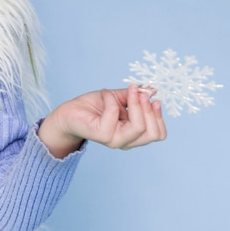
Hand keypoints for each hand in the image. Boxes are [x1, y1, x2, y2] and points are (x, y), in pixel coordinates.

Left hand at [38, 84, 166, 158]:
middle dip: (149, 109)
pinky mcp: (102, 134)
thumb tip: (152, 90)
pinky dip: (111, 99)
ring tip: (126, 90)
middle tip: (139, 92)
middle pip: (152, 132)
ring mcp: (114, 140)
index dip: (159, 116)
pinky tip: (104, 93)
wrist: (70, 111)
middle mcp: (126, 140)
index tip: (152, 97)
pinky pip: (114, 114)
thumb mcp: (118, 98)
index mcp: (133, 134)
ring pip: (138, 127)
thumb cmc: (94, 106)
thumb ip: (135, 96)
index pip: (158, 134)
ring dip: (134, 103)